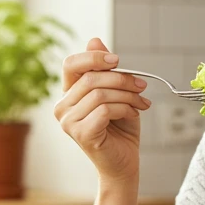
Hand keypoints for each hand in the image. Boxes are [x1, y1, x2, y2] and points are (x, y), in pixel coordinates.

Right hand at [55, 38, 150, 184]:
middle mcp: (62, 107)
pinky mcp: (81, 134)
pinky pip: (105, 109)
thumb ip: (105, 70)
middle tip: (142, 86)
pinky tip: (134, 114)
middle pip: (91, 78)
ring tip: (141, 103)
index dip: (93, 58)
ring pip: (100, 94)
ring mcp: (68, 122)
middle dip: (122, 79)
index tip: (117, 61)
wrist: (124, 164)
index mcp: (68, 94)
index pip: (71, 64)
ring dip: (128, 95)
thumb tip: (94, 40)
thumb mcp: (116, 93)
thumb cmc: (120, 129)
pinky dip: (125, 108)